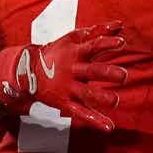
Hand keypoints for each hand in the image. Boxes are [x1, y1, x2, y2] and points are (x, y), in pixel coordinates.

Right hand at [0, 22, 128, 132]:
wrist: (29, 71)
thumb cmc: (59, 52)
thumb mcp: (74, 39)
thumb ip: (98, 32)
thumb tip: (120, 25)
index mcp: (75, 53)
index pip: (93, 46)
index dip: (106, 44)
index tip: (121, 44)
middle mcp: (72, 70)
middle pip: (91, 71)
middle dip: (108, 73)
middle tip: (123, 75)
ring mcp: (68, 88)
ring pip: (86, 94)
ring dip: (101, 97)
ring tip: (115, 101)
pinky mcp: (65, 103)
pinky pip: (81, 113)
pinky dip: (95, 121)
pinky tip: (109, 127)